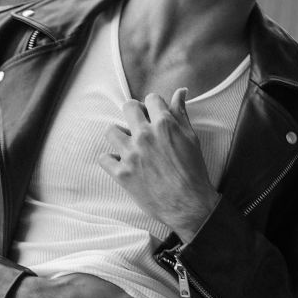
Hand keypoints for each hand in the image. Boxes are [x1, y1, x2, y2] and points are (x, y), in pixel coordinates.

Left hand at [99, 89, 219, 240]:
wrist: (189, 205)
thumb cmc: (193, 172)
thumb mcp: (191, 139)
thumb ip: (181, 114)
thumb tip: (181, 92)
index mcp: (164, 125)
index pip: (151, 99)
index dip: (153, 106)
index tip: (154, 115)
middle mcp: (145, 136)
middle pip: (128, 107)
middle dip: (134, 113)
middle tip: (139, 126)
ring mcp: (131, 155)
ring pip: (111, 131)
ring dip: (119, 136)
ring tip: (128, 145)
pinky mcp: (122, 174)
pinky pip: (104, 158)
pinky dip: (110, 160)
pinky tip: (121, 164)